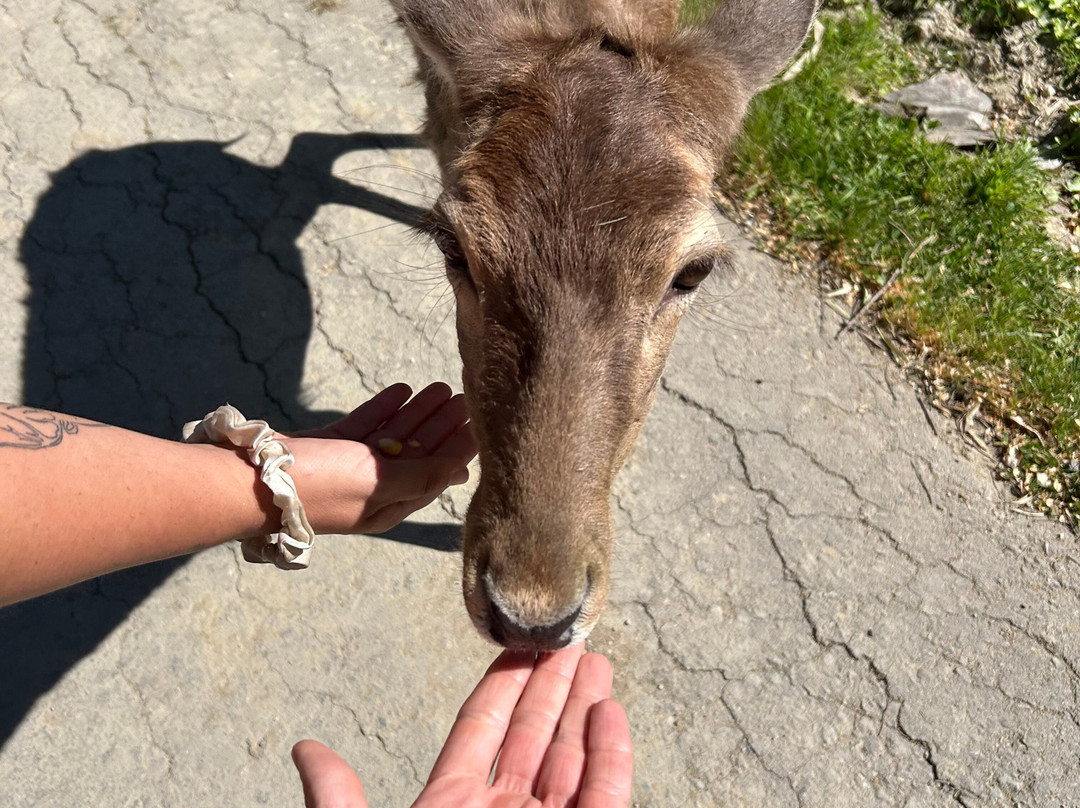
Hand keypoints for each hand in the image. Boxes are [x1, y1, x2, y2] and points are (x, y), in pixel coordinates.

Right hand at [283, 382, 476, 534]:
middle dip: (440, 426)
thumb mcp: (378, 483)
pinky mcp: (327, 447)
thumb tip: (460, 471)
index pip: (433, 475)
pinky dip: (384, 408)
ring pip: (392, 436)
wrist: (249, 480)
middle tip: (463, 397)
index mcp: (387, 507)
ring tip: (439, 387)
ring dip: (417, 412)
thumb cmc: (319, 485)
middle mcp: (370, 490)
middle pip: (416, 453)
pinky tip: (402, 390)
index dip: (457, 449)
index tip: (479, 422)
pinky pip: (364, 426)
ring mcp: (347, 468)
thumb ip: (421, 475)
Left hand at [292, 644, 632, 807]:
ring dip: (585, 710)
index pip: (482, 731)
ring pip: (571, 761)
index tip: (520, 648)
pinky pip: (604, 798)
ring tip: (596, 665)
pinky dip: (610, 757)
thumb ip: (339, 801)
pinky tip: (611, 715)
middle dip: (553, 688)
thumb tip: (305, 751)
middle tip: (570, 642)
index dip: (503, 686)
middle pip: (533, 737)